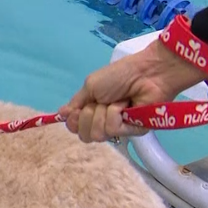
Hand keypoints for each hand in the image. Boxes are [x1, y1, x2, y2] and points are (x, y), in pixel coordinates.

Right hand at [59, 39, 207, 142]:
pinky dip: (115, 113)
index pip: (75, 128)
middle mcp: (103, 122)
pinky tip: (125, 105)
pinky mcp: (132, 132)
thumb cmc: (119, 75)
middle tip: (100, 102)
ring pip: (96, 134)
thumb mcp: (90, 86)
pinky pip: (112, 129)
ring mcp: (118, 129)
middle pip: (84, 135)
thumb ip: (75, 103)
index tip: (77, 110)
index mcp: (92, 111)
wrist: (146, 72)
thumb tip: (61, 115)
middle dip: (88, 116)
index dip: (74, 121)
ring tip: (116, 102)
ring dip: (102, 113)